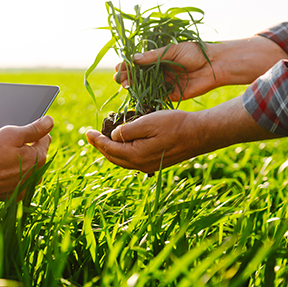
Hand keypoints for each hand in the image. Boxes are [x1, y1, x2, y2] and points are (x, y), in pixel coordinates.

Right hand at [0, 116, 53, 207]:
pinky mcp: (18, 194)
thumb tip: (50, 121)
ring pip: (29, 168)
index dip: (32, 133)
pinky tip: (1, 173)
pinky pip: (20, 181)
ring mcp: (27, 186)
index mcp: (38, 157)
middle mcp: (37, 174)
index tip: (19, 135)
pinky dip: (13, 176)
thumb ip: (34, 128)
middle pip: (37, 154)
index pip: (45, 138)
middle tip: (7, 148)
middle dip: (26, 148)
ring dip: (20, 163)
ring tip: (2, 161)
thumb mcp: (12, 134)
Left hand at [86, 97, 278, 171]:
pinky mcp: (156, 162)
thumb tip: (113, 136)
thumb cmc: (176, 124)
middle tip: (91, 136)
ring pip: (122, 160)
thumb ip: (128, 130)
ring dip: (111, 151)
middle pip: (113, 158)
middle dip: (100, 147)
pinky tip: (122, 144)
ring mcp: (149, 165)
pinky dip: (122, 152)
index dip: (96, 140)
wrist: (200, 134)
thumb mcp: (149, 121)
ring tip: (103, 139)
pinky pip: (132, 160)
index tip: (87, 132)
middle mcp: (141, 164)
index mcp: (136, 155)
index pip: (109, 149)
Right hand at [115, 41, 218, 100]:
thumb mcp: (172, 50)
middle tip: (121, 80)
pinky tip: (136, 98)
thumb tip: (133, 59)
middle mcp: (158, 71)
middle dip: (127, 78)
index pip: (137, 63)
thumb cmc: (195, 52)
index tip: (119, 68)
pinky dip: (145, 99)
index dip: (127, 66)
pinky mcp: (170, 94)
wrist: (215, 65)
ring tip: (126, 87)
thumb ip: (153, 56)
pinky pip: (155, 98)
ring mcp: (164, 83)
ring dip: (134, 88)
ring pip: (144, 87)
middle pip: (138, 76)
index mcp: (157, 58)